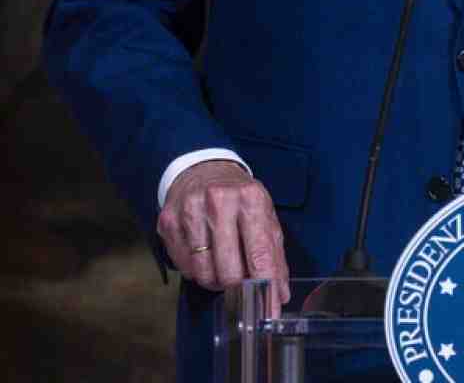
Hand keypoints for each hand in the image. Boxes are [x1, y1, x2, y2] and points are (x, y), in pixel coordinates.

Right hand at [157, 160, 288, 307]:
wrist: (203, 170)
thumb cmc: (240, 199)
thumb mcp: (265, 216)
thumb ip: (274, 255)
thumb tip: (280, 293)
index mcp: (251, 199)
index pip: (260, 252)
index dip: (267, 284)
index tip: (271, 308)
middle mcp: (219, 202)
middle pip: (229, 268)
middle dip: (237, 285)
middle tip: (241, 282)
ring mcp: (190, 211)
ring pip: (204, 272)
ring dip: (215, 280)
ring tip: (222, 267)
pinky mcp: (168, 222)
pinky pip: (183, 266)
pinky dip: (196, 271)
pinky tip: (204, 257)